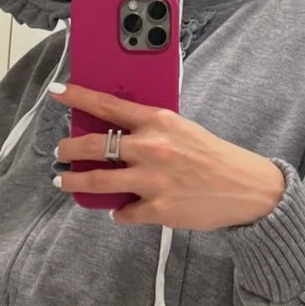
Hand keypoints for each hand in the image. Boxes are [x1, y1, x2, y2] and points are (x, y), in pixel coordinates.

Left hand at [50, 84, 284, 230]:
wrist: (247, 188)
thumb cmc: (214, 156)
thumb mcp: (182, 129)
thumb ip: (150, 128)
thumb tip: (115, 131)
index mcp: (158, 121)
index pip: (108, 104)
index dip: (78, 97)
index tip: (57, 93)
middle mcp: (151, 148)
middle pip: (93, 145)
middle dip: (68, 148)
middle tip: (60, 150)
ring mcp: (152, 180)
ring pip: (97, 181)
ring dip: (74, 181)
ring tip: (64, 180)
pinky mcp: (157, 209)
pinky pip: (123, 212)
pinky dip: (119, 211)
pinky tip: (119, 210)